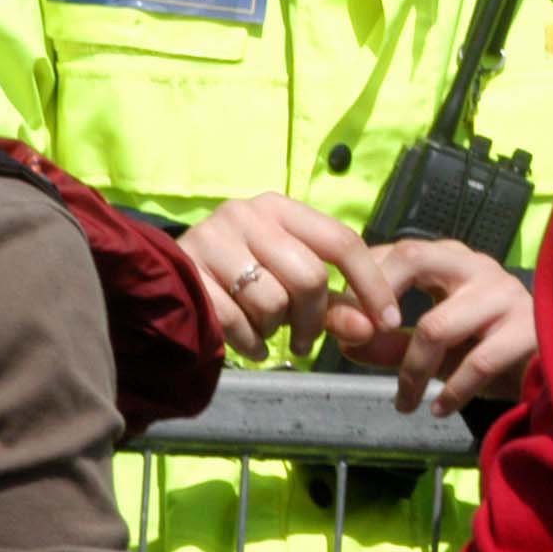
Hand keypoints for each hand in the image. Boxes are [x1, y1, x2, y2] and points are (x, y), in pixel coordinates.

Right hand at [178, 192, 400, 361]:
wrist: (164, 282)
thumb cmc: (240, 279)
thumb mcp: (290, 283)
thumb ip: (334, 305)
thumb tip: (373, 328)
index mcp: (279, 208)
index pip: (341, 241)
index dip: (370, 284)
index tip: (388, 320)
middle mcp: (246, 215)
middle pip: (308, 277)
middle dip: (314, 319)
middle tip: (305, 340)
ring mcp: (212, 241)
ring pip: (272, 303)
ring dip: (275, 330)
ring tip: (263, 327)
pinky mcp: (187, 274)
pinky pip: (237, 323)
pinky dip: (250, 343)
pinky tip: (246, 340)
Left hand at [337, 239, 538, 415]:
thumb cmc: (490, 348)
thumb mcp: (434, 346)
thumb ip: (389, 343)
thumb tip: (345, 342)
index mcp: (451, 259)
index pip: (395, 251)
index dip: (361, 283)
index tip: (342, 324)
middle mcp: (477, 265)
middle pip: (412, 258)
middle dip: (377, 299)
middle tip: (360, 340)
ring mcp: (505, 294)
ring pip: (436, 324)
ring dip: (412, 372)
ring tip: (405, 402)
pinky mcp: (529, 329)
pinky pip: (477, 361)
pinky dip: (452, 391)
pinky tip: (440, 408)